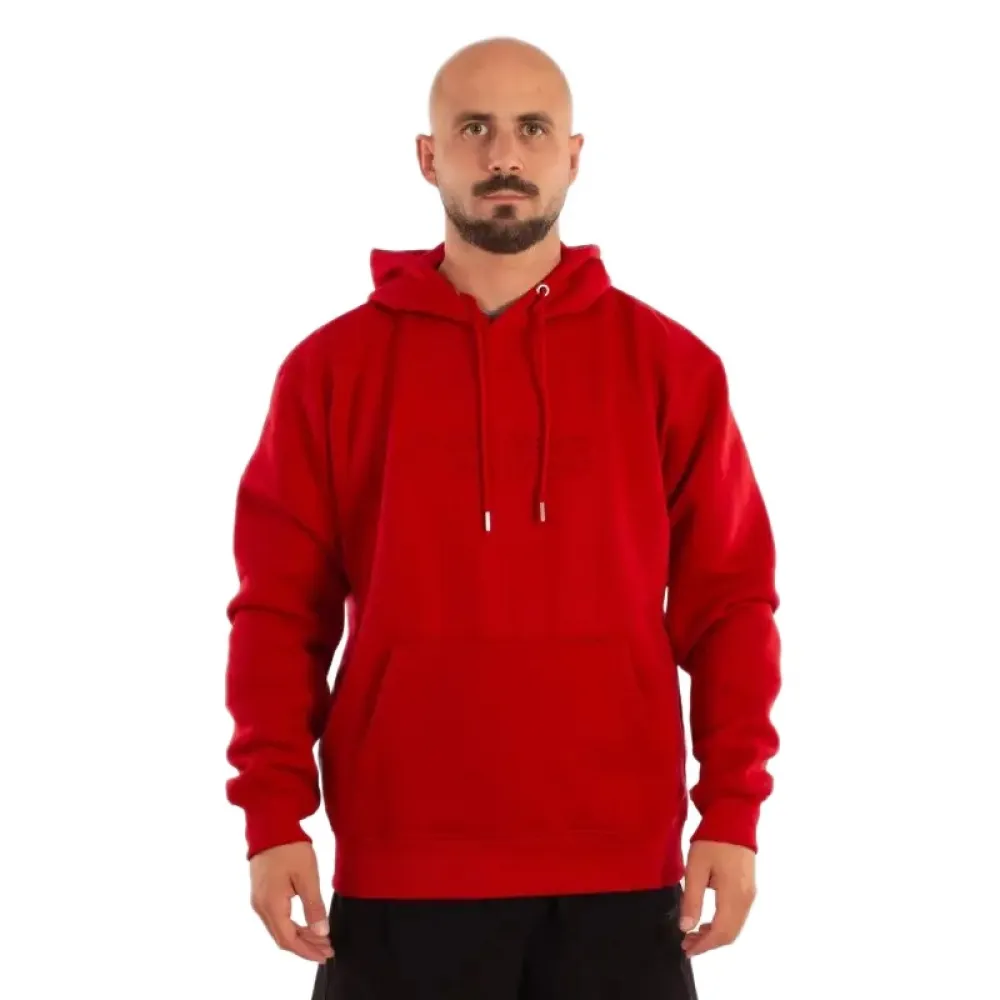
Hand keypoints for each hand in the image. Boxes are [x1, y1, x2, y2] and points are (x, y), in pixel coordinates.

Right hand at [250, 841, 333, 962]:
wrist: (270, 824)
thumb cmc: (290, 847)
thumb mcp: (307, 876)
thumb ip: (314, 906)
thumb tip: (321, 932)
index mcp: (271, 905)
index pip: (289, 940)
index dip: (308, 950)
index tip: (326, 955)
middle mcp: (261, 907)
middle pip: (282, 938)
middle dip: (306, 947)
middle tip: (328, 950)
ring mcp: (258, 900)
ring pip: (279, 929)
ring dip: (300, 937)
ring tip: (321, 939)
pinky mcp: (261, 892)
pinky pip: (276, 918)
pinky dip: (292, 926)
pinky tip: (306, 925)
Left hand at [679, 840, 755, 956]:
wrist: (734, 818)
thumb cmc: (712, 841)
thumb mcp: (695, 868)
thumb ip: (692, 899)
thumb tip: (686, 928)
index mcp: (734, 895)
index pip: (721, 932)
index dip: (703, 945)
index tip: (686, 950)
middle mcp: (746, 899)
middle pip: (730, 934)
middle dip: (708, 944)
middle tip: (686, 944)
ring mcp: (750, 894)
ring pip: (735, 927)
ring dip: (715, 935)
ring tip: (693, 934)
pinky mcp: (749, 888)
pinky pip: (737, 916)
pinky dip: (722, 925)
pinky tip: (706, 921)